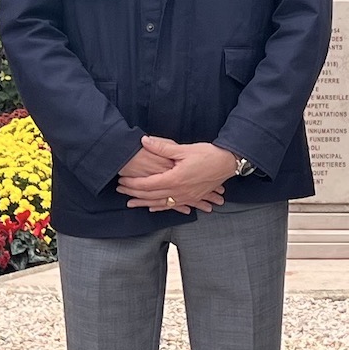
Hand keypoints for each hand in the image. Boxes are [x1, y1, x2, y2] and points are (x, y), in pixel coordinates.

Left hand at [118, 137, 236, 213]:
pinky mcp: (191, 197)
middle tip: (120, 190)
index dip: (133, 183)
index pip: (148, 184)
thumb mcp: (184, 149)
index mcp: (175, 179)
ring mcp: (185, 196)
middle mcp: (179, 191)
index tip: (121, 180)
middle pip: (151, 195)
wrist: (228, 163)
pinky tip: (152, 208)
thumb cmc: (208, 154)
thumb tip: (144, 141)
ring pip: (160, 203)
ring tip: (130, 202)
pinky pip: (172, 206)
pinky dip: (160, 207)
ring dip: (144, 203)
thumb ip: (162, 147)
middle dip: (134, 193)